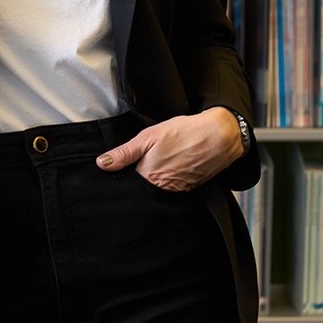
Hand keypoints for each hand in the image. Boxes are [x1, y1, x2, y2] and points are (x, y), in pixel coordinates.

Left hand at [94, 108, 242, 192]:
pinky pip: (175, 187)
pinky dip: (172, 179)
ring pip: (159, 189)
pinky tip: (174, 164)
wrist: (220, 135)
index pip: (128, 185)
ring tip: (163, 161)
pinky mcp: (191, 187)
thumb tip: (103, 164)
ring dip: (157, 179)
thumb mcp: (149, 137)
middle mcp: (163, 188)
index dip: (123, 178)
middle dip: (140, 180)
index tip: (120, 171)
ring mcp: (179, 189)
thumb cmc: (185, 133)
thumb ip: (124, 153)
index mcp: (149, 177)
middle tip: (147, 161)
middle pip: (144, 189)